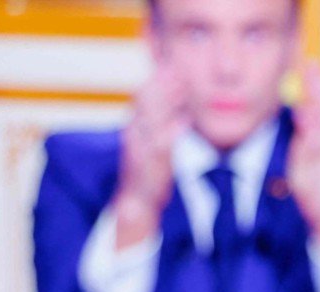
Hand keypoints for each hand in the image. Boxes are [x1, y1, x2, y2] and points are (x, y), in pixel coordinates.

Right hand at [114, 67, 188, 248]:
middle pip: (146, 101)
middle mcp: (135, 133)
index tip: (171, 62)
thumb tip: (181, 109)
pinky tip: (185, 123)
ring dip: (167, 102)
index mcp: (135, 125)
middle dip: (161, 83)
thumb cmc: (148, 170)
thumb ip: (164, 125)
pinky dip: (172, 132)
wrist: (137, 201)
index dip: (156, 78)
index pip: (143, 95)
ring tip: (182, 86)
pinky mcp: (151, 164)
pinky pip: (161, 145)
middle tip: (177, 66)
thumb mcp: (154, 143)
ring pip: (152, 119)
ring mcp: (141, 148)